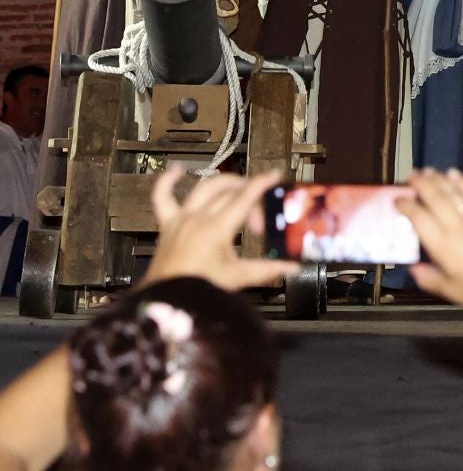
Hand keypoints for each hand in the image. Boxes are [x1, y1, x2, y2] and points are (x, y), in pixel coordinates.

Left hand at [145, 167, 295, 292]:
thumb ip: (268, 269)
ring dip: (222, 184)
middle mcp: (198, 218)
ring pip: (203, 188)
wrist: (169, 300)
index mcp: (217, 228)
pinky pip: (162, 197)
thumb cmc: (199, 289)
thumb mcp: (238, 277)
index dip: (262, 183)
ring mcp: (181, 219)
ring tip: (235, 186)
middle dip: (248, 196)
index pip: (245, 197)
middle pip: (229, 193)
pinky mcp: (167, 225)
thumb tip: (292, 268)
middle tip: (258, 208)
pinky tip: (177, 170)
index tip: (274, 175)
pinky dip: (167, 181)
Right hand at [396, 168, 462, 321]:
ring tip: (429, 171)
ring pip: (455, 194)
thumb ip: (429, 277)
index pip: (419, 218)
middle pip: (436, 199)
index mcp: (443, 247)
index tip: (398, 199)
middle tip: (411, 175)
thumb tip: (414, 267)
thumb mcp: (449, 290)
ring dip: (440, 180)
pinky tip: (456, 175)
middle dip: (422, 184)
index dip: (406, 206)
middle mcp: (458, 229)